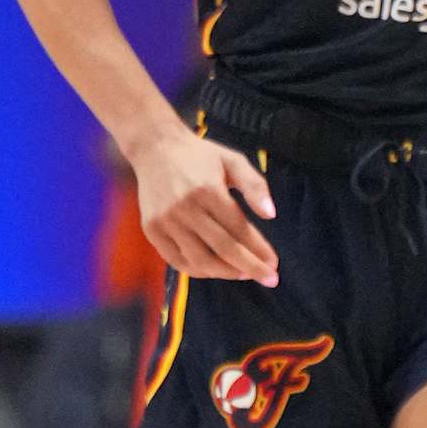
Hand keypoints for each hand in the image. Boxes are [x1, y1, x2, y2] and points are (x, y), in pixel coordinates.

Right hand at [130, 123, 277, 284]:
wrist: (155, 148)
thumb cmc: (200, 156)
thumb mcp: (233, 160)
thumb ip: (255, 185)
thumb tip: (271, 215)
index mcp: (208, 190)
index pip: (239, 229)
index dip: (259, 249)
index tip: (274, 264)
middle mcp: (185, 208)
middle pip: (223, 248)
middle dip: (249, 267)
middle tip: (269, 279)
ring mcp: (166, 221)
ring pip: (200, 260)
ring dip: (226, 272)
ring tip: (245, 274)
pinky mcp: (152, 229)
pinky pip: (177, 260)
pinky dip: (199, 270)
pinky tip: (217, 270)